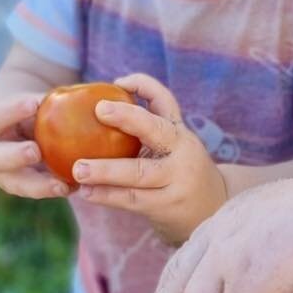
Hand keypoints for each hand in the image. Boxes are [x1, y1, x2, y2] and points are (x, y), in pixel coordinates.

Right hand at [0, 85, 70, 198]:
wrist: (13, 129)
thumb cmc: (24, 109)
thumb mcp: (27, 102)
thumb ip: (42, 104)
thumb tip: (70, 100)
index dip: (12, 111)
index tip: (33, 104)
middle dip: (16, 156)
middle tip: (35, 151)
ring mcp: (3, 174)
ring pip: (17, 184)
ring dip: (39, 185)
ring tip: (62, 187)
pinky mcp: (20, 187)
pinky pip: (35, 192)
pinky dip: (54, 190)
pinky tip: (73, 189)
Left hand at [71, 72, 227, 244]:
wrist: (214, 209)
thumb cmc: (179, 169)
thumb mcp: (173, 144)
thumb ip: (147, 125)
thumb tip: (100, 102)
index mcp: (179, 132)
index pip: (165, 101)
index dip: (144, 87)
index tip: (117, 82)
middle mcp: (181, 152)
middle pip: (156, 131)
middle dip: (128, 118)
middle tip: (99, 110)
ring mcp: (176, 180)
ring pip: (139, 173)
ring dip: (106, 171)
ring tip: (78, 169)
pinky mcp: (166, 206)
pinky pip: (132, 200)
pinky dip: (107, 195)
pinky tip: (86, 192)